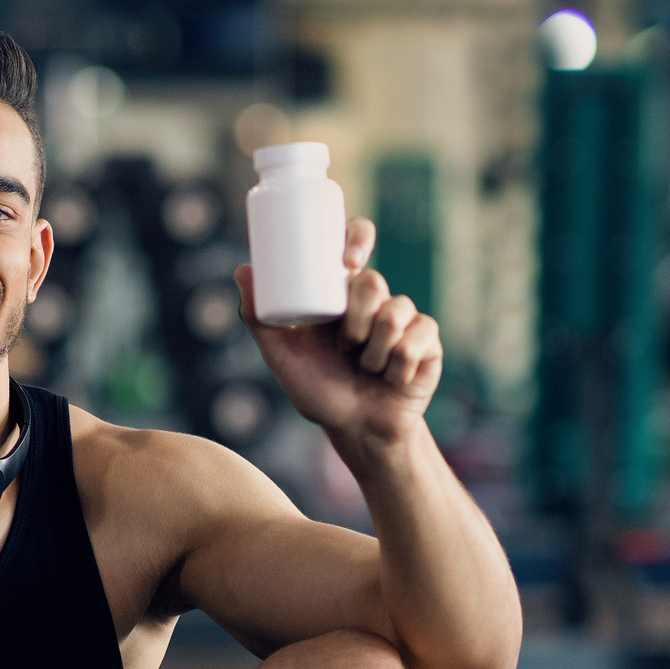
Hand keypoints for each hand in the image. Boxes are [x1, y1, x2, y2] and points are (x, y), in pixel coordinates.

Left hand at [235, 216, 442, 474]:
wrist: (358, 431)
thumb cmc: (320, 392)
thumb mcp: (284, 357)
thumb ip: (259, 319)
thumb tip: (242, 270)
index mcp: (343, 293)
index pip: (356, 242)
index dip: (358, 237)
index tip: (348, 260)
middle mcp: (375, 300)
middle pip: (373, 282)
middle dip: (357, 316)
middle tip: (346, 345)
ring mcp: (404, 319)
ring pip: (396, 313)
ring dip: (375, 351)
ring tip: (366, 369)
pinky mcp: (427, 342)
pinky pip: (418, 339)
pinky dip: (399, 365)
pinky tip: (392, 378)